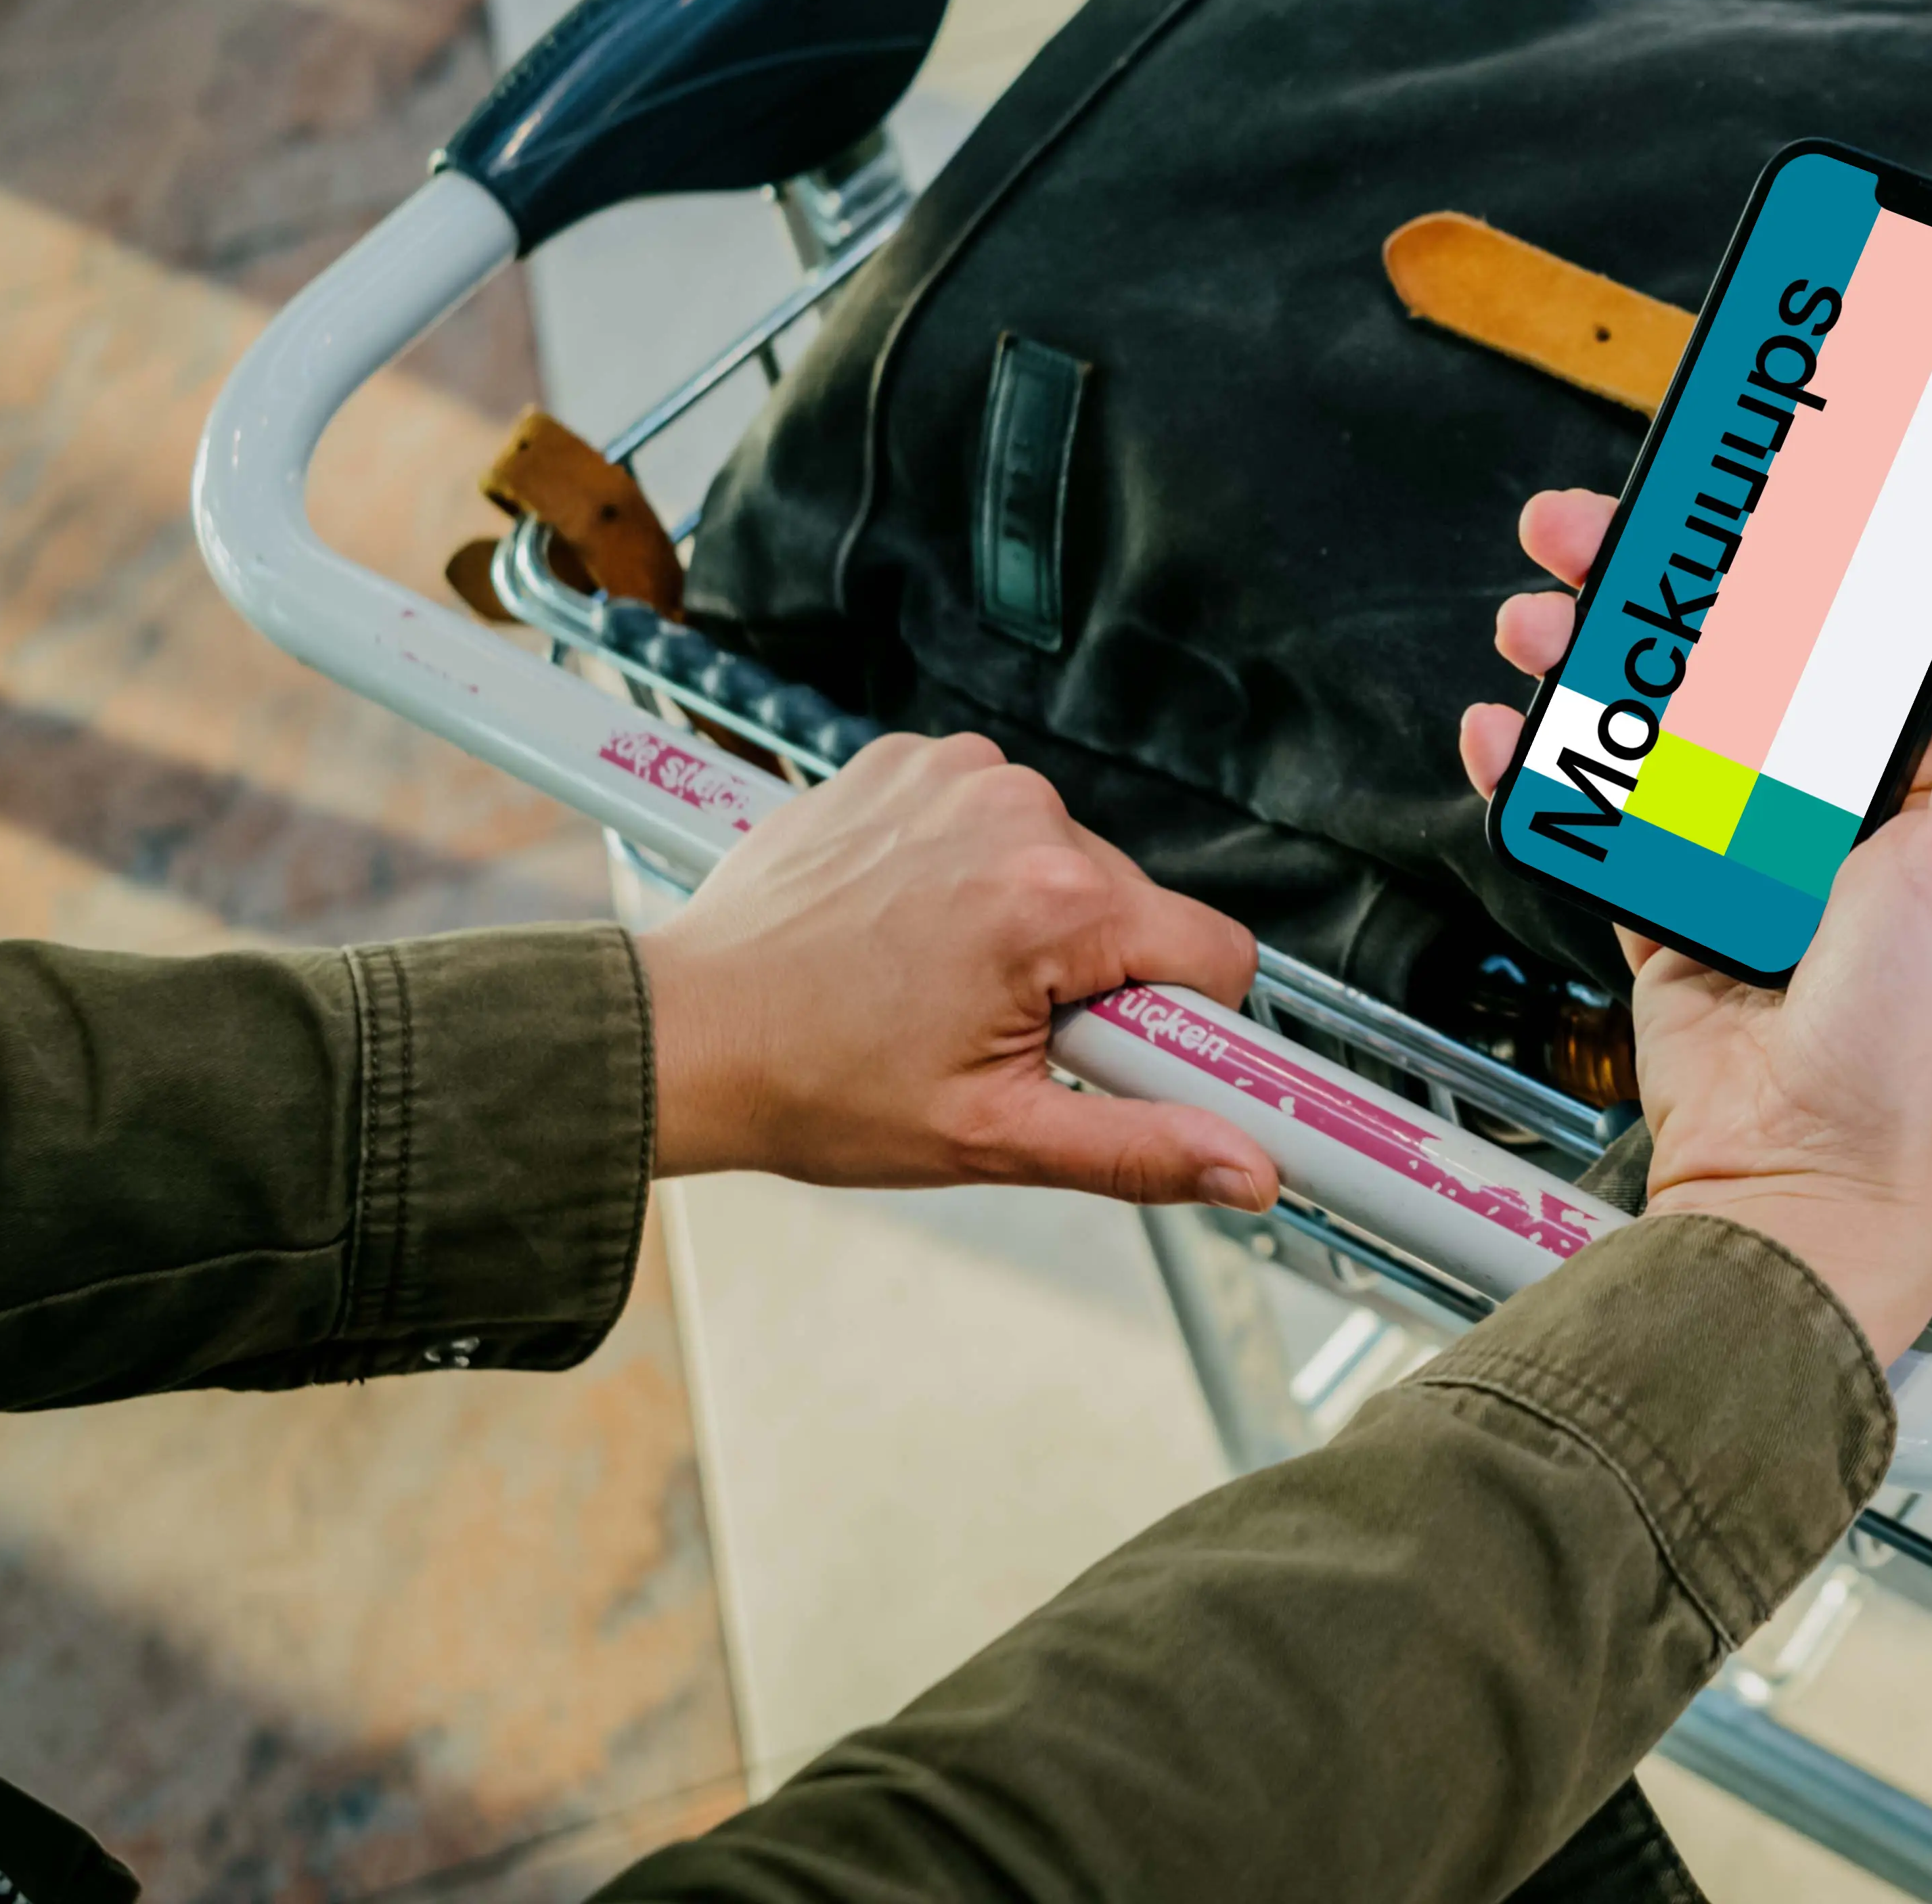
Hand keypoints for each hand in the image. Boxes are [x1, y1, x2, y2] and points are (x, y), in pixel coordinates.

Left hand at [635, 732, 1274, 1208]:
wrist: (682, 1033)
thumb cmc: (817, 1086)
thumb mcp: (994, 1136)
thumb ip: (1141, 1148)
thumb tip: (1249, 1170)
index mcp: (1056, 899)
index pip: (1215, 953)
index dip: (1182, 1025)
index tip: (1112, 1058)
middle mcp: (1018, 811)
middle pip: (1135, 907)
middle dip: (1090, 975)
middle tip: (992, 1031)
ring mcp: (956, 775)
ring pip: (1065, 861)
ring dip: (1028, 920)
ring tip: (938, 977)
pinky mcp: (907, 760)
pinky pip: (992, 818)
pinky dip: (966, 868)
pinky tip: (907, 923)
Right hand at [1460, 488, 1931, 1356]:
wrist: (1805, 1175)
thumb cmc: (1907, 1041)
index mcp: (1906, 786)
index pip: (1841, 638)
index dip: (1786, 559)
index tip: (1737, 496)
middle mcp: (1817, 812)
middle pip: (1721, 661)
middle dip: (1651, 587)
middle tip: (1591, 533)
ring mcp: (1729, 857)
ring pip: (1643, 724)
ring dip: (1582, 660)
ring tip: (1538, 619)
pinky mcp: (1658, 909)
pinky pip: (1589, 819)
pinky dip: (1539, 770)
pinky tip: (1508, 731)